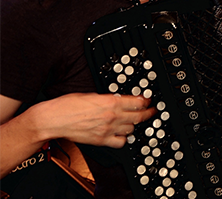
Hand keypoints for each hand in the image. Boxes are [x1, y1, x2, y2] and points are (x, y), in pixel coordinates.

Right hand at [34, 92, 155, 148]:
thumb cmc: (67, 105)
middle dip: (148, 114)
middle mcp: (112, 116)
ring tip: (133, 121)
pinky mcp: (101, 140)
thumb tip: (118, 99)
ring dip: (134, 124)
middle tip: (152, 111)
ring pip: (131, 129)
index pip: (138, 102)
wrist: (53, 119)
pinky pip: (120, 142)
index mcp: (110, 102)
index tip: (149, 101)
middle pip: (139, 116)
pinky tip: (122, 134)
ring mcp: (107, 130)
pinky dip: (123, 138)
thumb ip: (108, 98)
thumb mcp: (92, 94)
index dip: (147, 101)